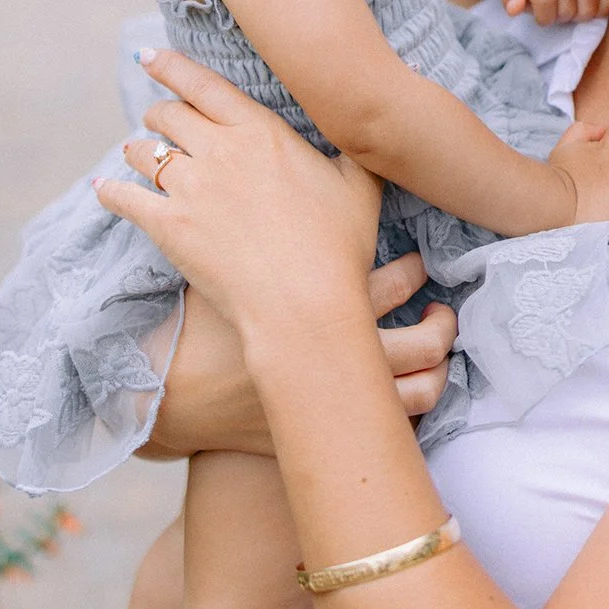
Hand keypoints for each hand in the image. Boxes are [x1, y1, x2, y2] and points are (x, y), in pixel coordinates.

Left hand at [94, 48, 384, 337]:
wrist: (304, 303)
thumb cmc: (338, 248)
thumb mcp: (360, 187)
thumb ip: (353, 152)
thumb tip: (361, 135)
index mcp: (261, 132)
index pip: (205, 86)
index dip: (173, 68)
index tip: (150, 56)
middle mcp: (219, 149)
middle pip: (169, 115)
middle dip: (159, 113)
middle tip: (157, 119)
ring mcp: (190, 187)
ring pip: (145, 153)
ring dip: (137, 150)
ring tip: (135, 154)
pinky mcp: (168, 226)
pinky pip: (126, 198)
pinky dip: (111, 191)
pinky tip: (103, 189)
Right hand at [139, 254, 456, 458]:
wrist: (167, 391)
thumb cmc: (195, 321)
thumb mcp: (227, 261)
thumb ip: (258, 224)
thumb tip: (275, 176)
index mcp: (323, 306)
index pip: (397, 282)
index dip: (416, 271)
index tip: (419, 263)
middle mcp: (341, 353)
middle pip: (422, 341)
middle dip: (441, 325)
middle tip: (442, 309)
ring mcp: (339, 399)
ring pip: (419, 392)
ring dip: (438, 373)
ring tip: (433, 354)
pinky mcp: (327, 432)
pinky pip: (390, 427)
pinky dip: (406, 412)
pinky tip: (404, 391)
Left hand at [502, 0, 608, 23]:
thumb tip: (513, 10)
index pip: (545, 2)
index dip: (543, 17)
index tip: (541, 14)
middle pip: (568, 10)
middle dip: (560, 17)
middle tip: (556, 8)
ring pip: (589, 11)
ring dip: (578, 16)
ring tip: (570, 5)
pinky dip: (599, 12)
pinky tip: (586, 3)